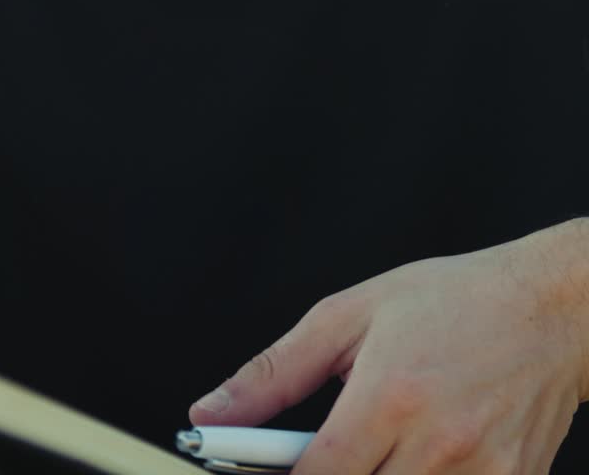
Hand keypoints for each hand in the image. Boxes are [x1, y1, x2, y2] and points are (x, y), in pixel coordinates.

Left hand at [189, 224, 588, 473]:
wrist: (549, 308)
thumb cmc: (452, 300)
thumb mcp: (351, 314)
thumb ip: (275, 372)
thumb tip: (209, 412)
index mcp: (388, 395)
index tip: (254, 474)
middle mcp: (436, 446)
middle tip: (326, 455)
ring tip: (377, 447)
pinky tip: (415, 459)